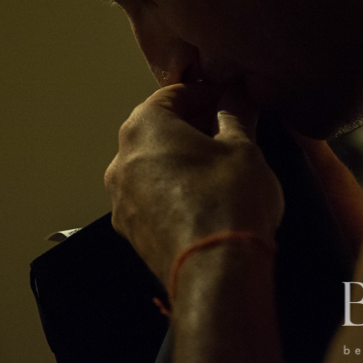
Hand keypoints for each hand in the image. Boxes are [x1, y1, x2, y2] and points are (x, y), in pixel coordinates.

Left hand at [105, 82, 284, 287]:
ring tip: (215, 163)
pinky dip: (168, 187)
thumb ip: (235, 115)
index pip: (173, 94)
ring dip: (177, 157)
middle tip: (225, 128)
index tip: (229, 98)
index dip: (204, 92)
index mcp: (144, 127)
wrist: (213, 270)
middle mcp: (121, 157)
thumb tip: (236, 95)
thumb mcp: (243, 148)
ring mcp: (119, 195)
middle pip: (156, 128)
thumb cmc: (227, 198)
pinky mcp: (127, 227)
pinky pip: (147, 194)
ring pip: (149, 163)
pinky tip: (199, 195)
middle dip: (190, 124)